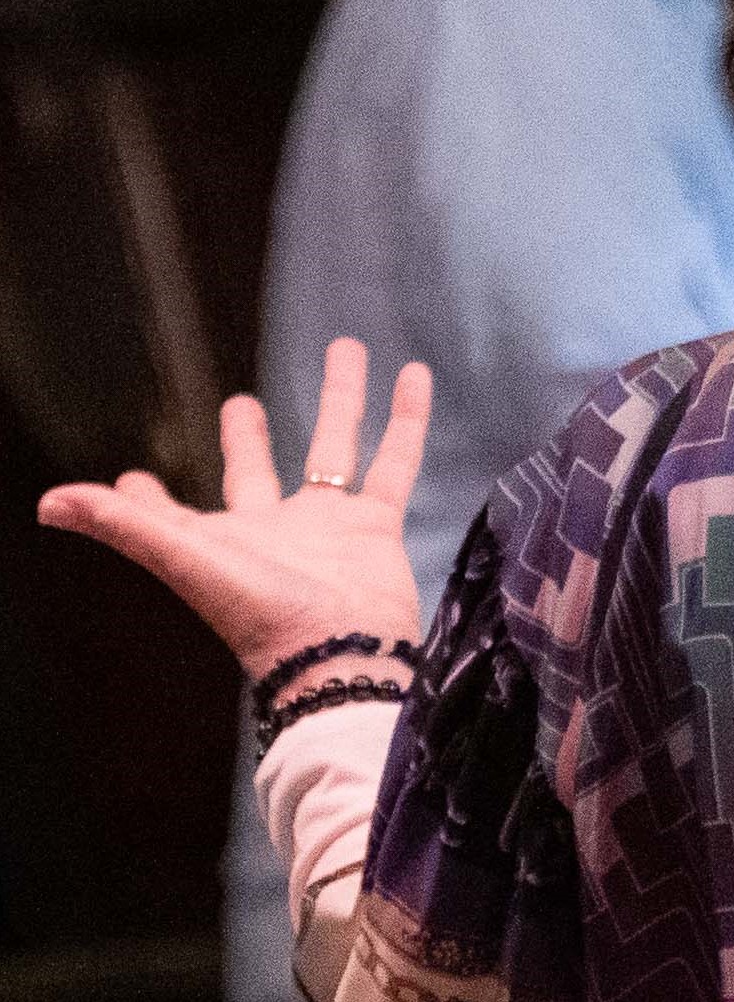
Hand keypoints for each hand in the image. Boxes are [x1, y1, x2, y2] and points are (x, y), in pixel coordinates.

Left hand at [35, 336, 432, 677]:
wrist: (342, 652)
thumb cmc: (261, 613)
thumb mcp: (186, 560)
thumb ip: (126, 525)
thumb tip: (51, 501)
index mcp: (221, 539)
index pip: (174, 514)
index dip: (145, 500)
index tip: (130, 479)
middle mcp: (273, 529)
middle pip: (257, 471)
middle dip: (246, 437)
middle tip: (239, 403)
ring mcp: (329, 526)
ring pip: (337, 448)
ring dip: (342, 400)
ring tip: (347, 349)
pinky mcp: (376, 525)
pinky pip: (395, 461)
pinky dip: (406, 419)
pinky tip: (413, 376)